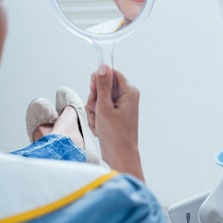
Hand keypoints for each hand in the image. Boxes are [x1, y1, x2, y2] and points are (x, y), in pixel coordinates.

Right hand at [86, 65, 143, 179]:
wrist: (120, 155)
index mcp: (129, 91)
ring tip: (98, 122)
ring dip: (94, 110)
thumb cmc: (116, 135)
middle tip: (96, 110)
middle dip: (94, 98)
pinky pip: (100, 109)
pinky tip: (99, 127)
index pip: (112, 72)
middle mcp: (126, 97)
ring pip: (99, 98)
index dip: (99, 78)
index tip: (93, 88)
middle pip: (103, 85)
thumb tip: (103, 67)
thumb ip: (103, 85)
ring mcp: (120, 106)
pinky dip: (96, 117)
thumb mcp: (104, 107)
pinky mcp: (115, 114)